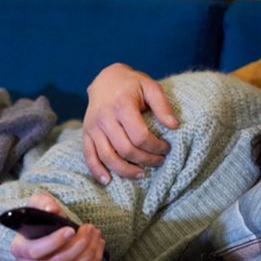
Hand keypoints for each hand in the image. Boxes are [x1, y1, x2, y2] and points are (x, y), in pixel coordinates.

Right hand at [10, 193, 105, 260]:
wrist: (41, 236)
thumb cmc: (40, 219)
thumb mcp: (38, 204)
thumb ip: (44, 203)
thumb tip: (52, 210)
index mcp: (19, 249)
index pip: (36, 251)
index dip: (56, 242)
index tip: (72, 230)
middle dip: (79, 245)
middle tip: (91, 229)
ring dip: (89, 254)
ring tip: (97, 237)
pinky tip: (97, 250)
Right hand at [82, 63, 178, 183]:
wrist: (106, 79)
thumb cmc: (132, 84)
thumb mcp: (150, 86)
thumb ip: (163, 105)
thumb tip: (174, 126)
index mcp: (122, 105)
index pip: (140, 136)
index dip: (155, 147)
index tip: (166, 148)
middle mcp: (104, 117)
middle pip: (125, 149)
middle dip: (145, 160)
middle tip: (159, 161)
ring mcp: (93, 127)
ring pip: (107, 157)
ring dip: (125, 170)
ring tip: (141, 174)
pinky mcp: (86, 133)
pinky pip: (89, 155)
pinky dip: (97, 170)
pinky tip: (108, 180)